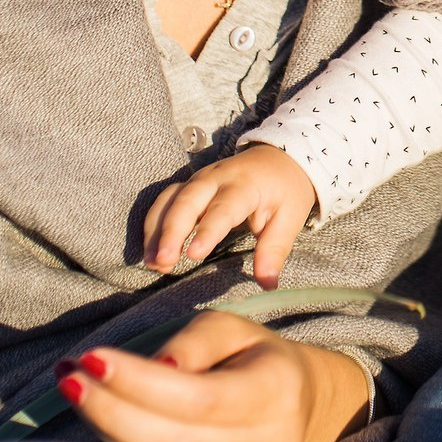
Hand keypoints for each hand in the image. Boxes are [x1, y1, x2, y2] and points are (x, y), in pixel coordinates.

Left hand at [63, 312, 372, 441]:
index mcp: (274, 392)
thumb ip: (193, 343)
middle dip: (110, 411)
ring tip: (71, 386)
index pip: (200, 398)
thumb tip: (152, 370)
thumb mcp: (233, 328)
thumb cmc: (257, 356)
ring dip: (105, 427)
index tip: (92, 358)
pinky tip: (96, 412)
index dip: (141, 384)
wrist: (300, 408)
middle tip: (68, 378)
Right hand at [141, 145, 316, 284]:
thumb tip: (268, 284)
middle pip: (187, 201)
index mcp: (244, 185)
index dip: (207, 231)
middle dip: (171, 232)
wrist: (278, 157)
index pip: (223, 208)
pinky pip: (164, 201)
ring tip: (153, 263)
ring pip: (168, 200)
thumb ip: (275, 249)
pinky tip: (151, 252)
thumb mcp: (290, 217)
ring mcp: (198, 180)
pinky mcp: (187, 185)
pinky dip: (153, 225)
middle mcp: (216, 178)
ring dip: (156, 230)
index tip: (193, 255)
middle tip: (163, 263)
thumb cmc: (285, 190)